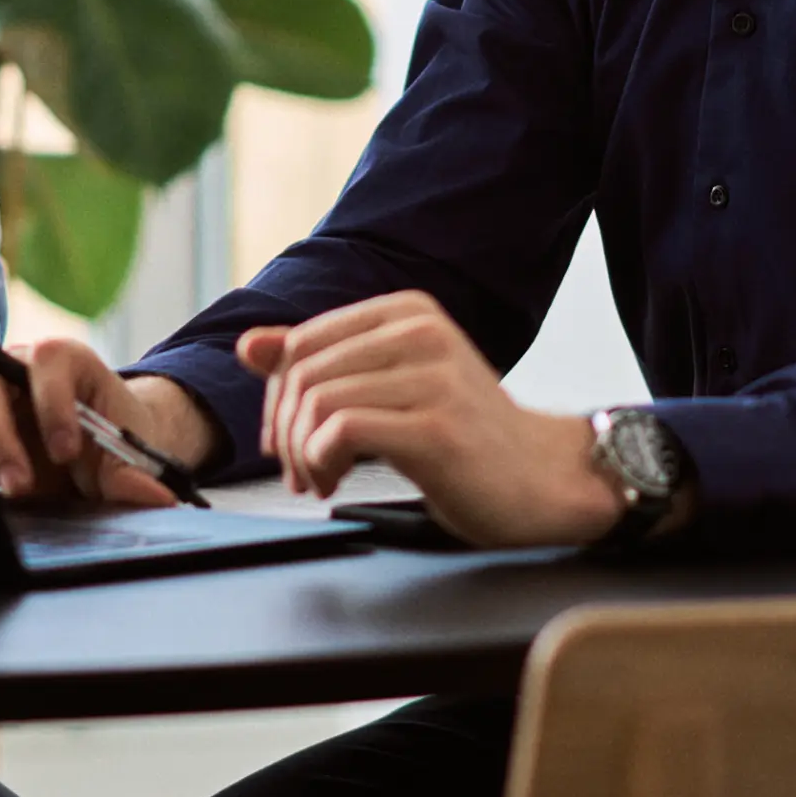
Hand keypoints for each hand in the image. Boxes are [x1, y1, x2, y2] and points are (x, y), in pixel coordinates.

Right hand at [0, 336, 208, 508]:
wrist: (98, 455)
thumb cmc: (111, 440)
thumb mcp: (127, 454)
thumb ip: (134, 476)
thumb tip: (157, 502)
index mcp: (61, 359)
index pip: (46, 360)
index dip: (52, 403)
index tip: (66, 452)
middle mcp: (14, 368)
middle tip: (20, 486)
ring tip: (4, 493)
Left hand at [242, 292, 620, 547]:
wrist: (546, 480)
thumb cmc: (467, 438)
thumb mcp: (391, 387)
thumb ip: (323, 364)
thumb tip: (249, 346)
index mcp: (408, 312)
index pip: (301, 342)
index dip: (277, 398)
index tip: (287, 439)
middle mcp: (422, 332)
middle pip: (301, 372)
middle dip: (283, 430)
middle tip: (297, 470)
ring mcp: (433, 376)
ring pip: (316, 401)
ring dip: (301, 454)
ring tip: (318, 479)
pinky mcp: (436, 426)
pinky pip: (341, 430)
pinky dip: (320, 463)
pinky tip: (334, 484)